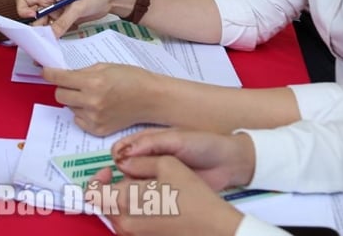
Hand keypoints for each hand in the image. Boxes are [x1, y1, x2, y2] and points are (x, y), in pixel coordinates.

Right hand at [16, 0, 133, 34]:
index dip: (24, 11)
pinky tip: (63, 38)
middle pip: (34, 17)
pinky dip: (57, 35)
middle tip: (43, 40)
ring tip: (52, 43)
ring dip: (48, 34)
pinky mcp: (65, 19)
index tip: (33, 19)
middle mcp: (50, 3)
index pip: (26, 1)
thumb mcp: (77, 8)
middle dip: (37, 28)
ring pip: (45, 25)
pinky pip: (56, 29)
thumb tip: (50, 36)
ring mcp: (58, 12)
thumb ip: (63, 22)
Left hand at [44, 63, 159, 134]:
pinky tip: (97, 108)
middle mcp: (91, 102)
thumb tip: (63, 75)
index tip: (45, 71)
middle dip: (63, 87)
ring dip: (75, 101)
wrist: (151, 99)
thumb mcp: (106, 66)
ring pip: (69, 108)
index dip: (49, 73)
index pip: (60, 78)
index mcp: (93, 82)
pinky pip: (78, 120)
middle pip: (59, 95)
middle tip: (75, 84)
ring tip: (93, 96)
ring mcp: (94, 118)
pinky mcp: (98, 130)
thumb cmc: (131, 78)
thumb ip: (83, 72)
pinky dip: (83, 113)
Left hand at [87, 156, 243, 235]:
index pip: (93, 192)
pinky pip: (130, 225)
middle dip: (113, 189)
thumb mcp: (167, 164)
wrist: (214, 228)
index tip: (109, 170)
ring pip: (117, 215)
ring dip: (124, 201)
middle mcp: (125, 223)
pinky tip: (155, 205)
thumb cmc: (193, 195)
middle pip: (104, 204)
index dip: (97, 178)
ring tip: (147, 191)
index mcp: (126, 202)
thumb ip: (138, 162)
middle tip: (131, 178)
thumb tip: (123, 164)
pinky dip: (136, 213)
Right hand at [111, 128, 255, 190]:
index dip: (116, 158)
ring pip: (133, 186)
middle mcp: (148, 159)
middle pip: (123, 171)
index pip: (121, 149)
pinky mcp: (165, 193)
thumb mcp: (177, 139)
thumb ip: (150, 144)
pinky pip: (148, 198)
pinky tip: (145, 203)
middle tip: (123, 184)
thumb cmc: (204, 144)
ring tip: (136, 194)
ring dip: (131, 190)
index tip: (114, 167)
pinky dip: (143, 201)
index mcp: (147, 142)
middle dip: (120, 178)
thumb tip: (122, 154)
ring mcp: (156, 177)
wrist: (228, 162)